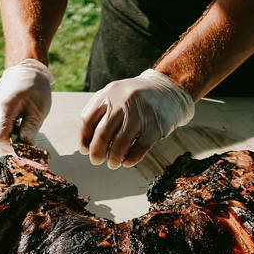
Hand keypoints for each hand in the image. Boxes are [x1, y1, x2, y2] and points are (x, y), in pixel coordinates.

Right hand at [0, 59, 52, 146]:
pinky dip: (7, 134)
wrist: (24, 72)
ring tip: (24, 127)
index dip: (14, 147)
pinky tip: (17, 124)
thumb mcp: (37, 111)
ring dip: (11, 139)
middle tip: (30, 139)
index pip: (0, 139)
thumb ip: (29, 131)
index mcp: (2, 109)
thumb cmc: (34, 88)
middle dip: (14, 145)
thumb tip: (26, 150)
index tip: (28, 148)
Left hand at [78, 70, 195, 168]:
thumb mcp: (116, 94)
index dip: (84, 139)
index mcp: (109, 94)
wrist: (169, 90)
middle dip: (97, 152)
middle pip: (103, 133)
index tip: (85, 150)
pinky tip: (127, 162)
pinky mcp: (156, 126)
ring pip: (120, 144)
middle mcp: (124, 102)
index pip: (88, 120)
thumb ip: (100, 112)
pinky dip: (130, 159)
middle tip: (96, 161)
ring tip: (112, 164)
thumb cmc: (137, 97)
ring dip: (113, 159)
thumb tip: (86, 143)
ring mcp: (141, 114)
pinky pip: (139, 149)